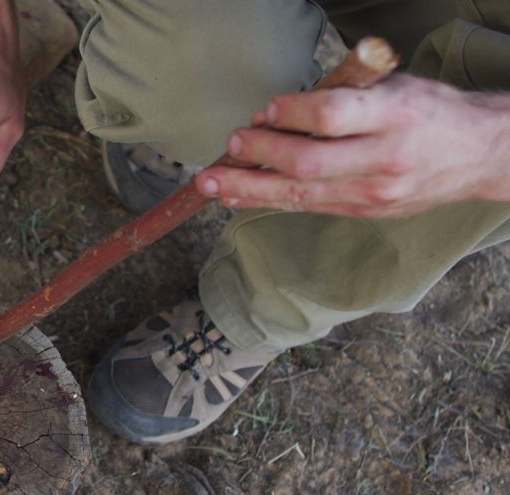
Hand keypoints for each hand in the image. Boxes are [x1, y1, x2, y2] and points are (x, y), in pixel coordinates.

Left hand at [195, 74, 509, 217]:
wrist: (478, 154)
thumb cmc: (427, 110)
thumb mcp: (394, 86)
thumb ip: (342, 95)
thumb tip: (276, 113)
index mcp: (393, 115)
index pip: (331, 116)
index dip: (290, 114)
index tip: (264, 110)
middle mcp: (383, 158)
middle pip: (308, 164)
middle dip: (260, 155)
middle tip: (230, 145)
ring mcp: (374, 192)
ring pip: (301, 194)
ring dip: (249, 189)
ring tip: (212, 183)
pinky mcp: (365, 211)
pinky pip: (308, 206)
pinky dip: (269, 200)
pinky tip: (238, 197)